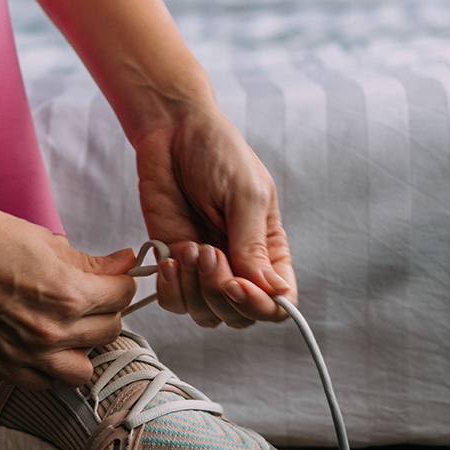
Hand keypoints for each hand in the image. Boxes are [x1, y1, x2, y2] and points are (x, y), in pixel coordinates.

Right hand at [0, 198, 137, 389]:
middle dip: (104, 310)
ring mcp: (25, 355)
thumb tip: (125, 263)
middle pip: (109, 331)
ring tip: (68, 326)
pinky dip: (48, 367)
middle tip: (89, 295)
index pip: (122, 296)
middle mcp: (52, 331)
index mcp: (68, 293)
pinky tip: (39, 344)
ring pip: (82, 369)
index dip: (120, 281)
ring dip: (82, 347)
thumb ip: (88, 260)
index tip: (112, 277)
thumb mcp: (43, 239)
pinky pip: (43, 383)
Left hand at [133, 108, 294, 328]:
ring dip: (195, 291)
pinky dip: (171, 290)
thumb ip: (253, 246)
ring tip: (188, 249)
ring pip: (206, 315)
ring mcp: (204, 269)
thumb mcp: (245, 194)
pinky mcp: (173, 264)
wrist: (172, 132)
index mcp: (270, 251)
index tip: (237, 282)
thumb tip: (274, 292)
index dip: (260, 306)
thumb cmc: (218, 154)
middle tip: (207, 252)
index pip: (278, 302)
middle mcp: (239, 266)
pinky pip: (174, 302)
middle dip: (221, 294)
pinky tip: (170, 259)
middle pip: (240, 316)